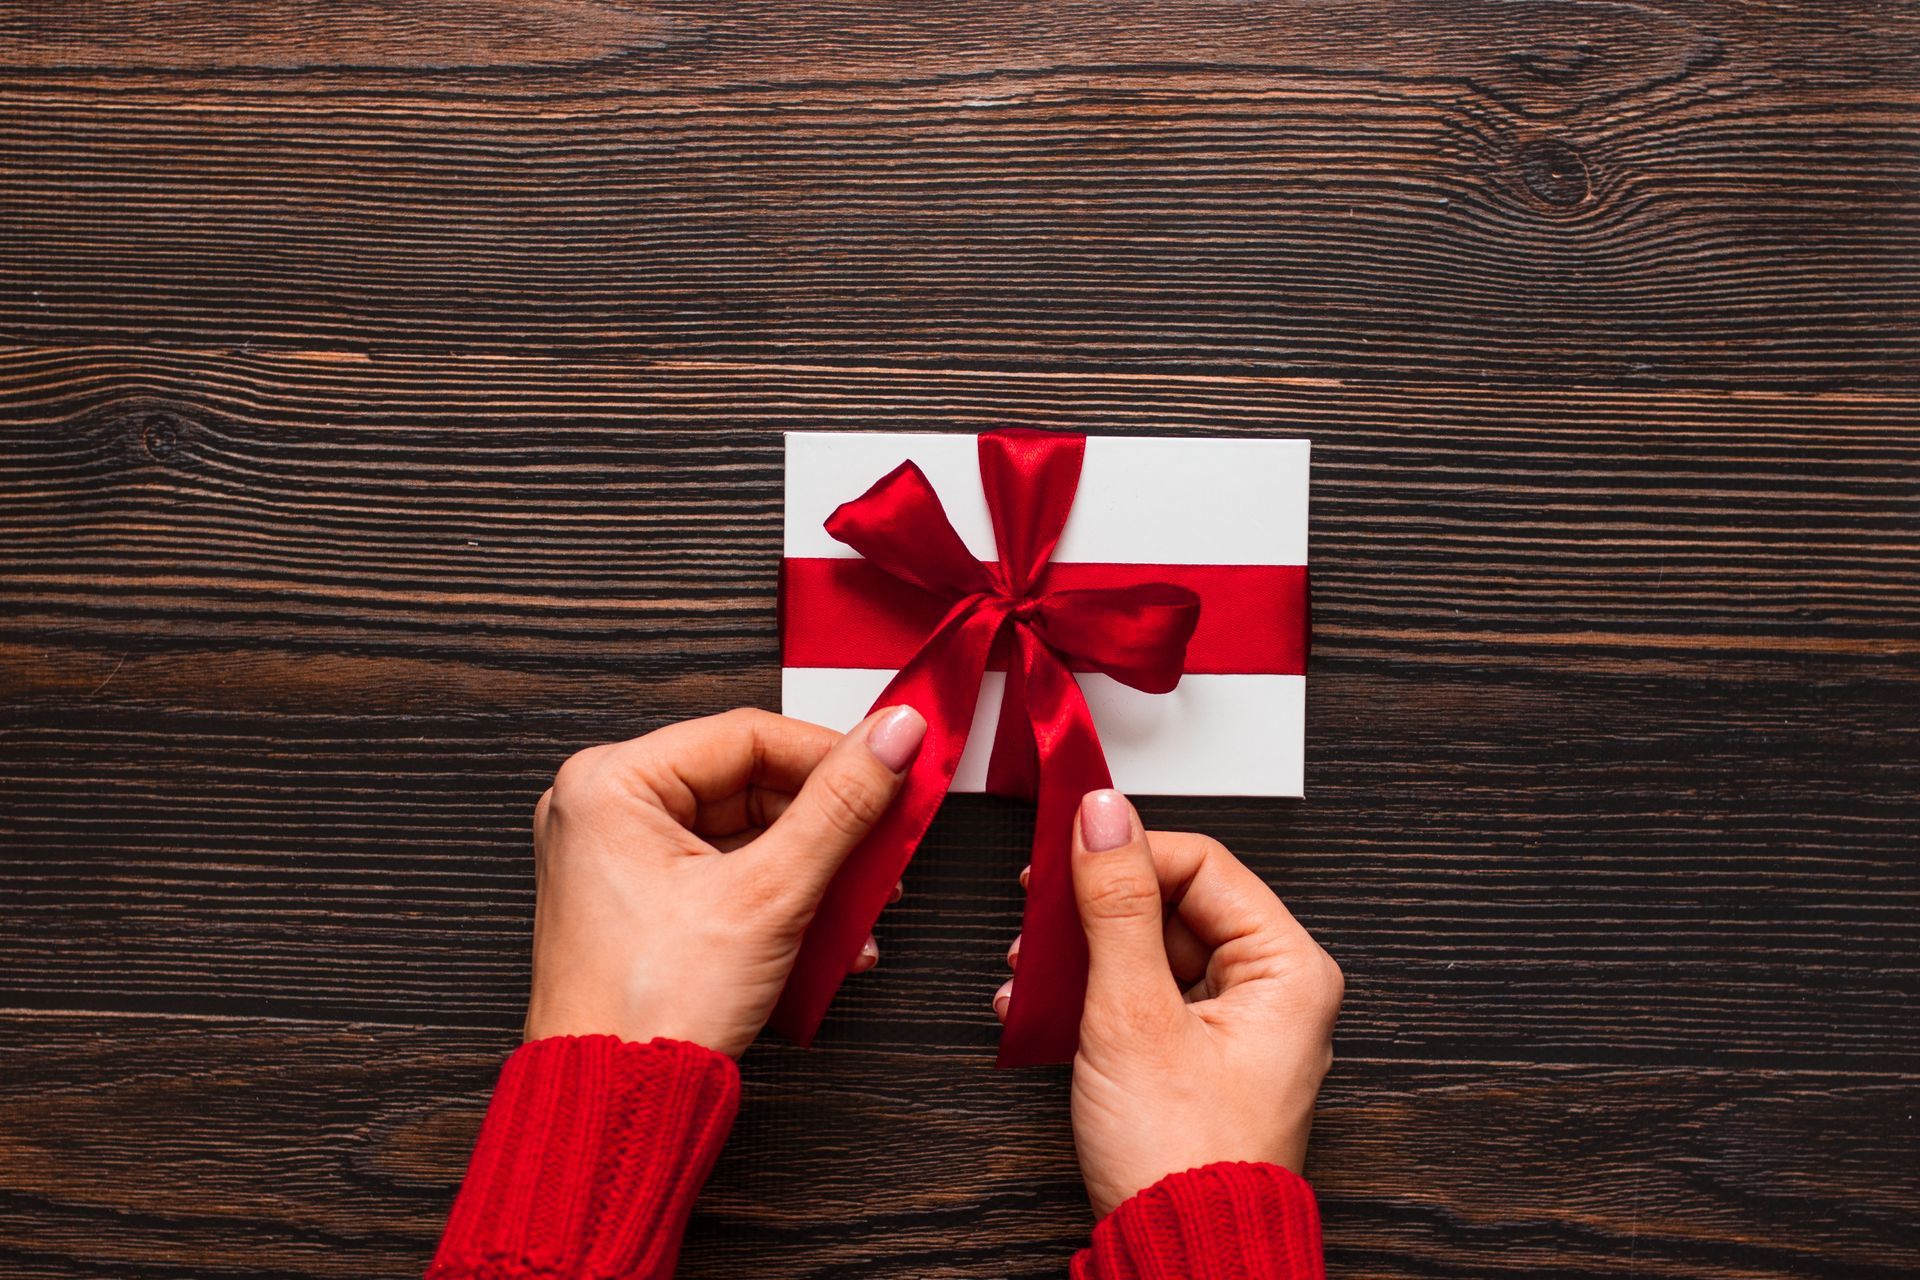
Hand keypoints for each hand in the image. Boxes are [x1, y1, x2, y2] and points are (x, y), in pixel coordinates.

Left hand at [523, 705, 925, 1056]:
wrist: (614, 1107)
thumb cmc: (650, 1010)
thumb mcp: (769, 894)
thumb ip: (841, 805)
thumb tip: (893, 737)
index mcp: (610, 783)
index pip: (747, 734)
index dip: (832, 754)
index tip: (895, 766)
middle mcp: (605, 809)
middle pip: (750, 783)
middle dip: (829, 825)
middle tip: (888, 842)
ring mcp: (620, 857)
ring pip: (747, 831)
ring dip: (817, 868)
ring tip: (865, 903)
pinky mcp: (642, 901)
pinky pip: (728, 872)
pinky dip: (783, 896)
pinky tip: (832, 934)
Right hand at [995, 789, 1342, 1218]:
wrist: (1180, 1258)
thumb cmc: (1181, 1159)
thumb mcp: (1132, 1013)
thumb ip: (1115, 905)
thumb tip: (1103, 815)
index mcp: (1288, 967)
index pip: (1203, 861)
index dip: (1127, 851)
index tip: (1063, 851)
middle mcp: (1274, 990)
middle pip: (1175, 902)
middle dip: (1096, 912)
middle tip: (1039, 918)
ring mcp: (1237, 1026)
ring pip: (1152, 949)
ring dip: (1083, 955)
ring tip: (1032, 973)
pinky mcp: (1201, 1058)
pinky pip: (1146, 997)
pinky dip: (1093, 997)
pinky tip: (1042, 1007)